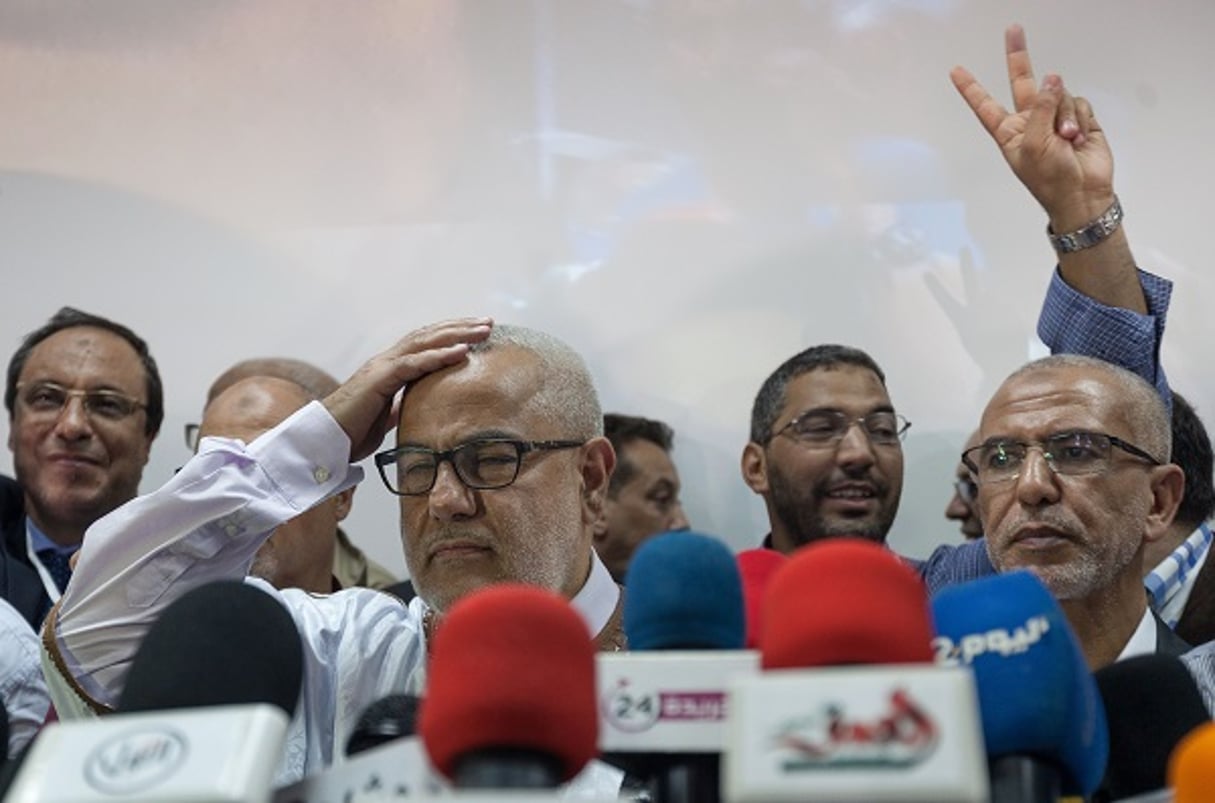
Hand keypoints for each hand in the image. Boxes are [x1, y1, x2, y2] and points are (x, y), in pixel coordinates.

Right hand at [324, 317, 491, 461]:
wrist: (324, 441)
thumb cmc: (353, 430)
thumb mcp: (386, 416)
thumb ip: (402, 405)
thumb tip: (418, 407)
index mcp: (391, 368)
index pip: (425, 343)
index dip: (451, 335)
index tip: (477, 333)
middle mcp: (387, 361)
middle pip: (429, 335)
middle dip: (460, 327)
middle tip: (488, 323)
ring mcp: (382, 367)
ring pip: (424, 342)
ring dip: (456, 335)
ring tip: (482, 330)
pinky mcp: (379, 379)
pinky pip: (413, 364)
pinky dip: (439, 356)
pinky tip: (461, 352)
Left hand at [951, 24, 1113, 230]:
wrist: (1082, 194)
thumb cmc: (1050, 178)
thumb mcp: (1033, 144)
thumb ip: (1040, 107)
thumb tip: (1052, 78)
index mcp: (1008, 131)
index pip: (985, 105)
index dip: (971, 88)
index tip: (955, 70)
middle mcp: (1029, 120)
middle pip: (1022, 82)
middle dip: (1018, 56)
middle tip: (1013, 30)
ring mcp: (1053, 117)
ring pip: (1057, 93)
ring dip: (1063, 115)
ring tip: (1066, 139)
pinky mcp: (1079, 118)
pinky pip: (1077, 102)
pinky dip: (1079, 117)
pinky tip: (1079, 137)